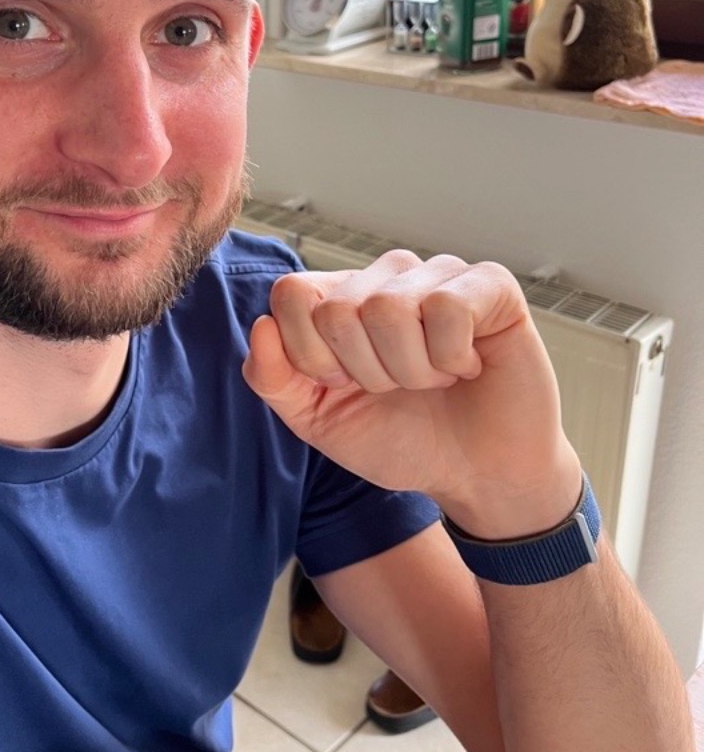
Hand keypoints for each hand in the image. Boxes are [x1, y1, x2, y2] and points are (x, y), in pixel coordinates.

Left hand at [242, 252, 580, 536]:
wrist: (475, 478)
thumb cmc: (400, 441)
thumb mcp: (318, 420)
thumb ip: (274, 378)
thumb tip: (261, 326)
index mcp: (339, 298)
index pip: (292, 294)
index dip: (311, 355)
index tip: (344, 384)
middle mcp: (386, 276)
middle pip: (339, 309)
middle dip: (366, 373)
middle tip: (400, 388)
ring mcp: (438, 273)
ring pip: (390, 308)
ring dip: (411, 369)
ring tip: (435, 378)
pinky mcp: (490, 284)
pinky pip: (447, 307)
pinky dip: (453, 357)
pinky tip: (468, 366)